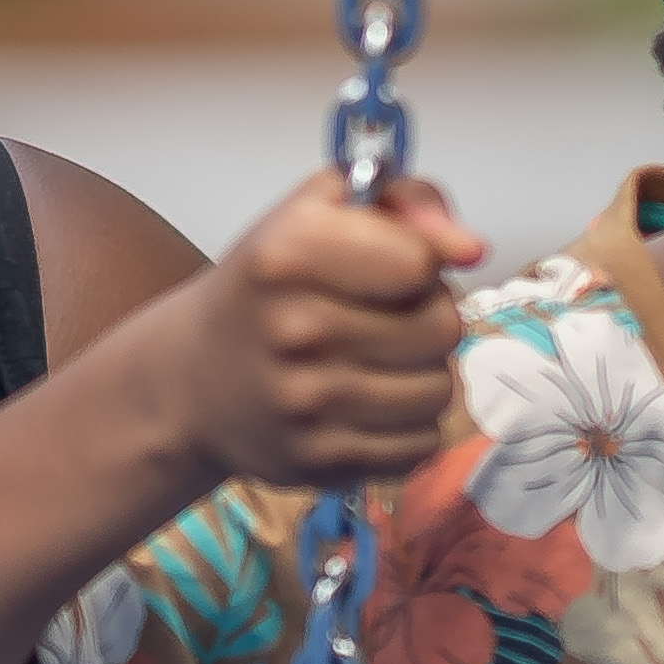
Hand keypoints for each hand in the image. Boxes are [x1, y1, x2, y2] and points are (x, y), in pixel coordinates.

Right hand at [138, 169, 489, 493]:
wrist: (192, 380)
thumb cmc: (267, 287)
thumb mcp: (318, 211)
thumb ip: (406, 202)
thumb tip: (471, 247)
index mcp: (288, 254)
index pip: (420, 261)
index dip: (420, 261)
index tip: (391, 267)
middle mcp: (294, 329)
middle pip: (443, 327)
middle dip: (428, 317)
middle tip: (385, 317)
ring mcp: (305, 404)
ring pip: (440, 390)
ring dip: (423, 374)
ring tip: (378, 361)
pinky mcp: (319, 461)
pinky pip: (421, 444)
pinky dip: (407, 426)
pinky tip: (369, 405)